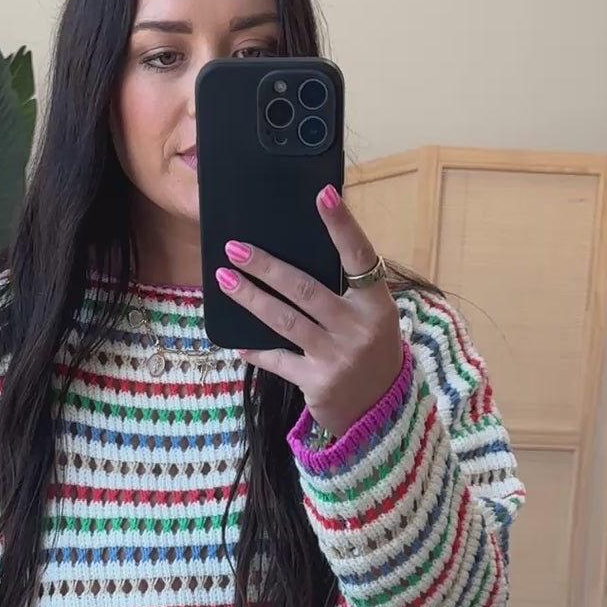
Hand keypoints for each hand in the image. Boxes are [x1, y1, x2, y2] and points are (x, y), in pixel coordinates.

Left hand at [216, 185, 404, 438]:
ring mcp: (337, 357)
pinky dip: (256, 350)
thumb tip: (295, 253)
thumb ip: (345, 290)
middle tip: (235, 248)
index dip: (342, 225)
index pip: (359, 256)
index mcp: (377, 304)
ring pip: (284, 320)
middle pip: (305, 289)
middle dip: (266, 266)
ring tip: (224, 278)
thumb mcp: (371, 317)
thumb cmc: (370, 351)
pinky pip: (278, 360)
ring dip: (250, 298)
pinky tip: (237, 342)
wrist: (381, 413)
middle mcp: (359, 328)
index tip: (324, 194)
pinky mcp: (317, 382)